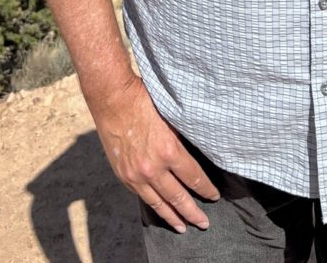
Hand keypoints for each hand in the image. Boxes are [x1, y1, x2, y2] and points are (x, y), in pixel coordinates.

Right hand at [91, 74, 220, 232]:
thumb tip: (197, 152)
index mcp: (169, 151)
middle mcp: (152, 168)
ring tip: (183, 227)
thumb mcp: (171, 117)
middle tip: (204, 223)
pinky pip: (141, 196)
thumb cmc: (144, 100)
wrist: (113, 98)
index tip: (214, 196)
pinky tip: (159, 209)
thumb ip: (183, 138)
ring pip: (158, 203)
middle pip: (178, 197)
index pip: (193, 177)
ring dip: (172, 216)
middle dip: (192, 212)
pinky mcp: (123, 174)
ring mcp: (135, 174)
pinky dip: (152, 205)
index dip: (206, 189)